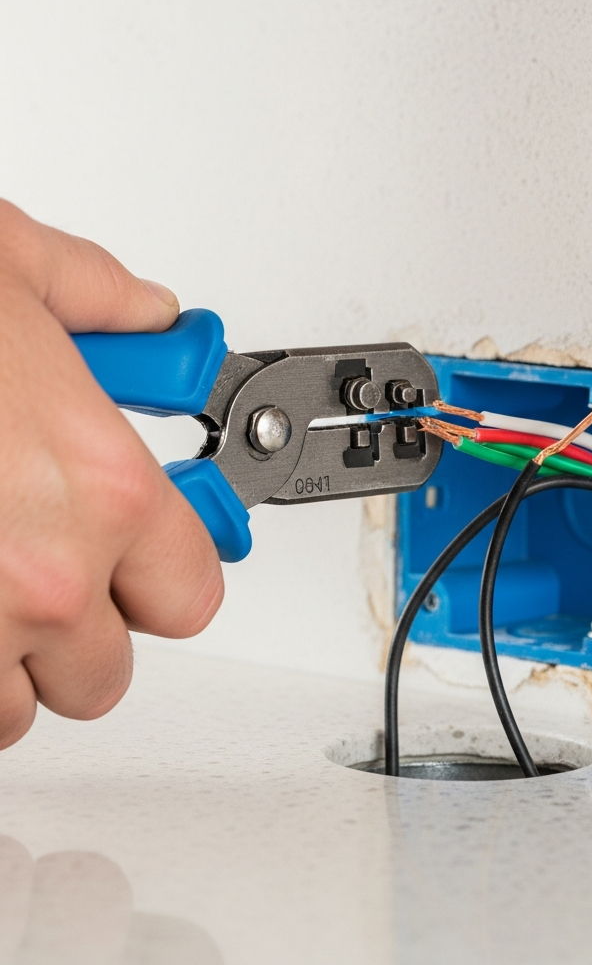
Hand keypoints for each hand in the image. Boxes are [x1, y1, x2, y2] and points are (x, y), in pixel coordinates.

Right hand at [0, 200, 222, 748]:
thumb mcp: (8, 263)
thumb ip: (100, 298)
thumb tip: (148, 312)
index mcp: (104, 486)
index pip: (189, 596)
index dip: (163, 579)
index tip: (141, 566)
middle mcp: (45, 577)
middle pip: (103, 672)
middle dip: (74, 632)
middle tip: (36, 569)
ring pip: (13, 713)